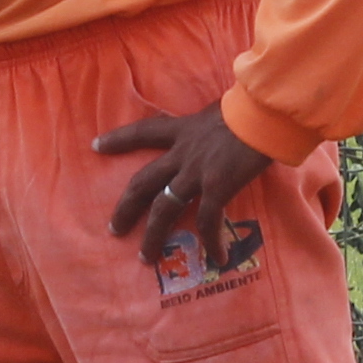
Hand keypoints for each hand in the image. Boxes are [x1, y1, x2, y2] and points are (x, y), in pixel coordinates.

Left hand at [96, 103, 275, 257]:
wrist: (266, 110)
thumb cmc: (252, 105)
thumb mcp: (222, 109)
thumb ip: (214, 125)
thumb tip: (224, 131)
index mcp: (184, 129)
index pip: (144, 132)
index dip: (119, 139)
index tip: (96, 146)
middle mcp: (183, 152)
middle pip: (143, 182)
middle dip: (126, 207)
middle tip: (114, 228)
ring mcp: (197, 172)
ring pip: (164, 209)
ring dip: (153, 235)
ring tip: (146, 257)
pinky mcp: (217, 187)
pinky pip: (208, 221)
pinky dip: (211, 241)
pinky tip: (216, 258)